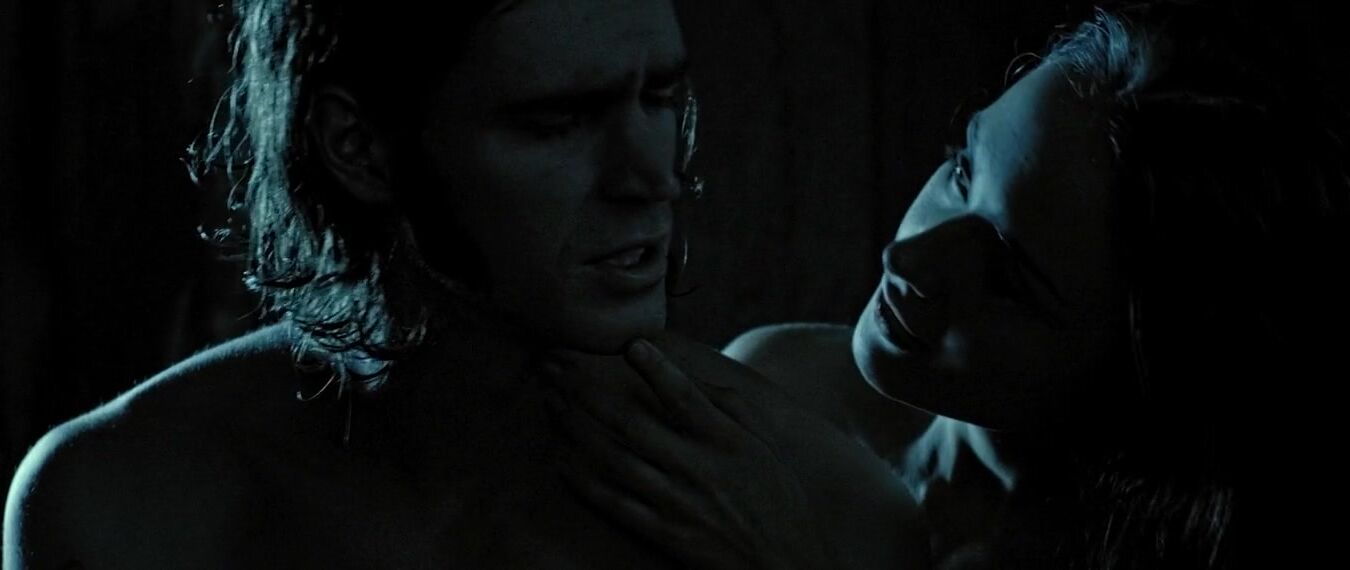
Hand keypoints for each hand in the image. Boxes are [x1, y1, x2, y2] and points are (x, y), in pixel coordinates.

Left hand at [542, 337, 835, 569]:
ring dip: (577, 428)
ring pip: (615, 459)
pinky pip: (614, 503)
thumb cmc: (773, 495)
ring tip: (551, 403)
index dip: (658, 370)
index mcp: (726, 441)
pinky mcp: (665, 534)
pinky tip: (560, 459)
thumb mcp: (762, 445)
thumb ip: (729, 407)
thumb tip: (691, 373)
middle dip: (588, 392)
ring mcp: (678, 503)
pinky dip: (584, 481)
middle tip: (557, 368)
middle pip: (633, 424)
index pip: (686, 397)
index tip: (631, 345)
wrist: (784, 563)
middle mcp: (700, 468)